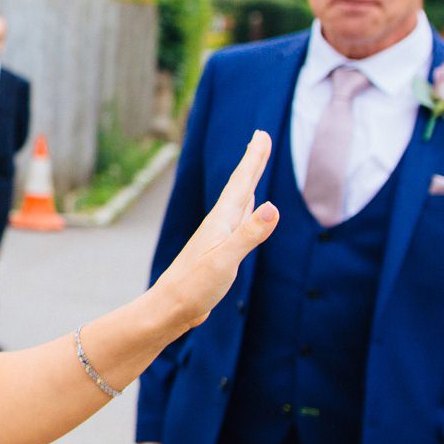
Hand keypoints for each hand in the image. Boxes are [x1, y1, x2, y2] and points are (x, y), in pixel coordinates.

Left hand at [152, 130, 279, 329]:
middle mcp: (219, 224)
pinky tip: (247, 210)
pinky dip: (246, 209)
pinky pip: (237, 221)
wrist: (170, 309)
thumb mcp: (225, 260)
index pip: (242, 183)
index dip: (254, 159)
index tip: (262, 134)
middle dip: (252, 162)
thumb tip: (272, 206)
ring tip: (254, 166)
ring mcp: (218, 238)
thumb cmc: (194, 286)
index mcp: (221, 221)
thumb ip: (249, 234)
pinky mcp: (219, 252)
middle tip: (261, 138)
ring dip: (249, 182)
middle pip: (240, 187)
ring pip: (238, 202)